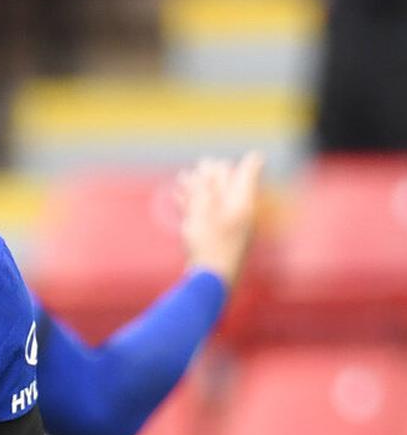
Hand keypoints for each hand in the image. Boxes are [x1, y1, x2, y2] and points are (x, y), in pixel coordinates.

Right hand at [176, 151, 263, 287]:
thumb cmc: (210, 244)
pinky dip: (191, 205)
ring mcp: (225, 228)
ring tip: (183, 177)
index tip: (255, 155)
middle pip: (226, 189)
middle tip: (205, 162)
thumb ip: (205, 188)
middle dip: (213, 175)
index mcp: (242, 206)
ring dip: (197, 189)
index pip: (247, 180)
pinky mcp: (212, 239)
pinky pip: (202, 215)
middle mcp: (237, 216)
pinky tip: (179, 200)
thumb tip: (208, 167)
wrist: (210, 279)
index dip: (249, 167)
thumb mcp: (204, 210)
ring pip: (211, 202)